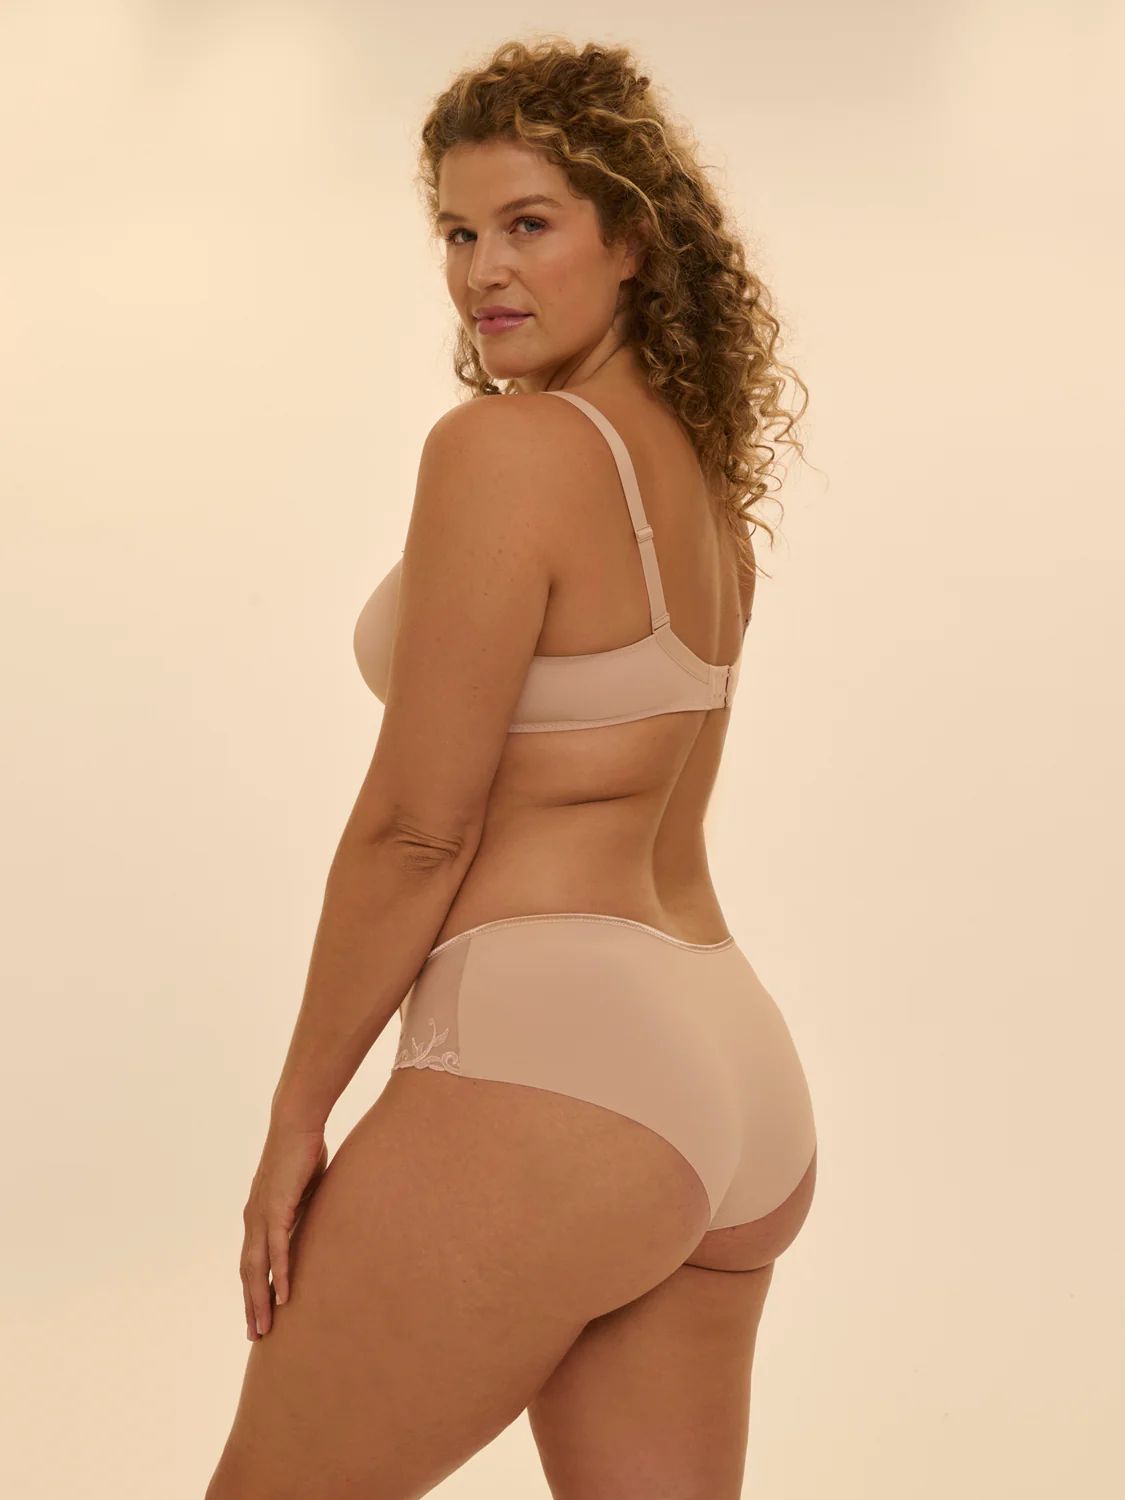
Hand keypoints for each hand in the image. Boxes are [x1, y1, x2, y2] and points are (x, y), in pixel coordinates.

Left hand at [240, 1124, 327, 1339]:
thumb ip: (301, 1211)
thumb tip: (312, 1226)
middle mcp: (254, 1219)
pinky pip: (278, 1248)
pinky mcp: (277, 1207)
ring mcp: (262, 1214)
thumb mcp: (302, 1190)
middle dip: (251, 1305)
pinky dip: (279, 1273)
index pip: (251, 1262)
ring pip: (257, 1268)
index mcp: (258, 1216)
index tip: (257, 1316)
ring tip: (266, 1327)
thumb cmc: (301, 1151)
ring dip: (260, 1299)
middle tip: (256, 1335)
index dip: (253, 1291)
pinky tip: (284, 1295)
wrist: (297, 1123)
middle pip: (248, 1273)